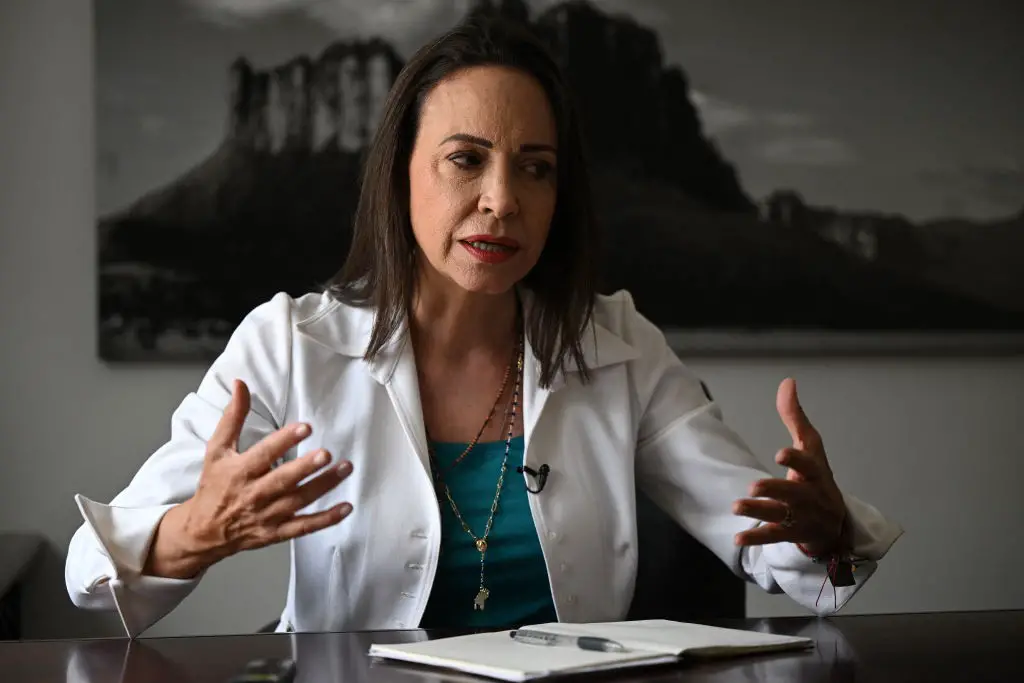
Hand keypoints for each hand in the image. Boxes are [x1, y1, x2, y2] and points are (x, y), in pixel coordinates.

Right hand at [145, 380, 353, 578]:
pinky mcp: (278, 531)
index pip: (264, 454)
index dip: (284, 440)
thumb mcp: (217, 449)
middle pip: (284, 480)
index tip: (305, 427)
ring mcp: (268, 515)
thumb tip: (241, 384)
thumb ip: (232, 417)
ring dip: (324, 485)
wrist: (203, 531)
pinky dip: (326, 519)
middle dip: (305, 467)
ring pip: (300, 500)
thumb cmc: (213, 486)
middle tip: (326, 454)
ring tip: (345, 468)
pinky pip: (305, 526)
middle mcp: (255, 494)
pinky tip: (346, 507)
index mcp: (240, 471)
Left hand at [733, 378, 846, 556]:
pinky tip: (738, 537)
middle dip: (775, 490)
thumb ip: (795, 417)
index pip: (809, 464)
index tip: (781, 454)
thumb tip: (787, 381)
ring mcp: (803, 518)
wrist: (836, 526)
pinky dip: (756, 538)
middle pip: (794, 494)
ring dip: (759, 511)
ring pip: (782, 516)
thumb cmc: (817, 479)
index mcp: (816, 473)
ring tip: (737, 506)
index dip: (796, 460)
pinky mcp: (792, 534)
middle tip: (753, 486)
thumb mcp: (811, 448)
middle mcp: (812, 496)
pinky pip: (774, 537)